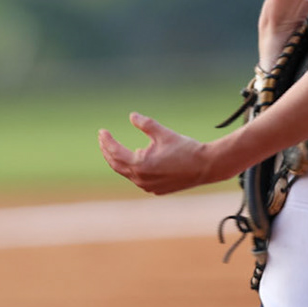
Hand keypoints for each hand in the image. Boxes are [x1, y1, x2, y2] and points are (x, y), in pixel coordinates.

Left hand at [98, 113, 216, 194]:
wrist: (206, 166)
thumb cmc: (185, 148)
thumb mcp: (163, 132)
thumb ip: (146, 124)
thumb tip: (132, 116)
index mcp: (140, 164)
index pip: (115, 152)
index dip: (106, 141)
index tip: (102, 131)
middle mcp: (141, 179)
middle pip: (116, 164)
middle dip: (108, 151)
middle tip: (103, 139)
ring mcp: (148, 187)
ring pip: (127, 173)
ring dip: (119, 161)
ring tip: (114, 148)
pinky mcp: (156, 190)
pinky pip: (138, 179)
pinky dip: (133, 169)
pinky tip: (135, 160)